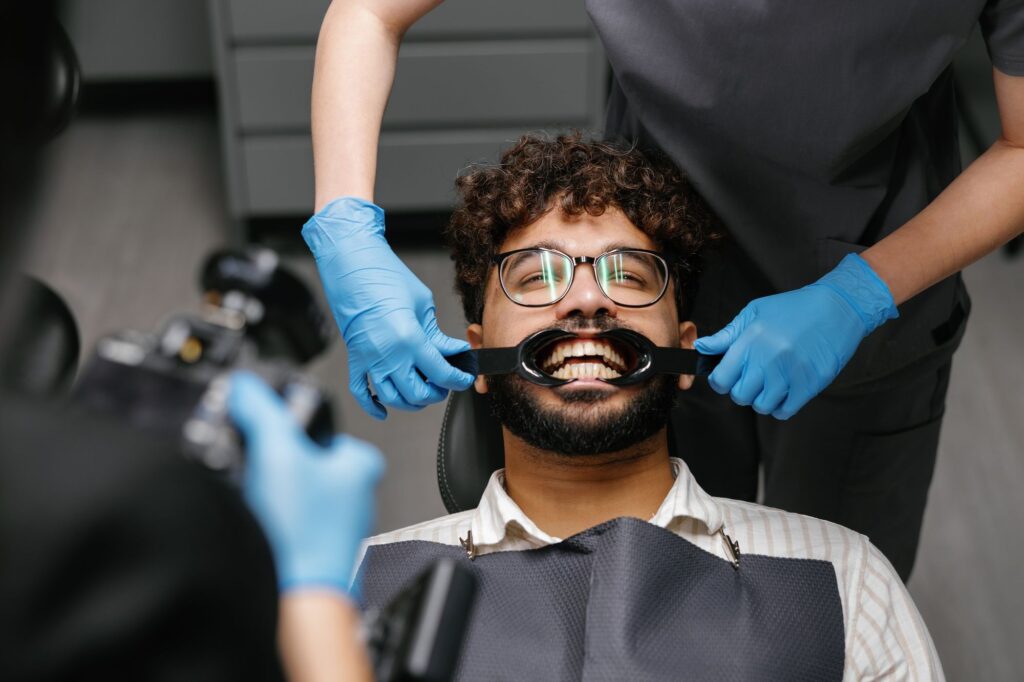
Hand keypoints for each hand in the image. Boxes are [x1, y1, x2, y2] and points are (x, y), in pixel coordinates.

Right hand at [228, 371, 384, 592]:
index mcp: (361, 464)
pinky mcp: (317, 548)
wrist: (297, 595)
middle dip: (277, 462)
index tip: (269, 433)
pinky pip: (290, 521)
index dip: (290, 427)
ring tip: (261, 500)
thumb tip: (246, 386)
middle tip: (260, 470)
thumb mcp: (277, 452)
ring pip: (296, 493)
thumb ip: (261, 411)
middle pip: (305, 460)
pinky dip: (273, 519)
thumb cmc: (305, 532)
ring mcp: (338, 524)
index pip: (325, 428)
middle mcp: (358, 495)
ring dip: (273, 493)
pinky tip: (261, 524)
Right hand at [302, 197, 473, 418]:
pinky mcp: (355, 358)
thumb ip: (437, 335)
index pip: (441, 373)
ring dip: (412, 401)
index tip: (464, 377)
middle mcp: (388, 356)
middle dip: (437, 392)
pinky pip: (361, 392)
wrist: (352, 265)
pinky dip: (373, 406)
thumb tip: (452, 351)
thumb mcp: (422, 305)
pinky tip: (385, 409)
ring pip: (393, 399)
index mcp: (410, 340)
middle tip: (446, 382)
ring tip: (424, 391)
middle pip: (418, 394)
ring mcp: (370, 360)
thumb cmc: (385, 277)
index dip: (458, 379)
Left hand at [694, 254, 897, 419]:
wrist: (837, 308)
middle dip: (742, 389)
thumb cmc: (793, 308)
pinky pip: (785, 411)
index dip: (721, 381)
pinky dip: (780, 406)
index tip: (728, 376)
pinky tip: (784, 391)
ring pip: (761, 406)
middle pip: (740, 395)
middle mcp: (768, 360)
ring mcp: (790, 374)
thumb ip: (727, 334)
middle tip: (753, 377)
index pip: (721, 379)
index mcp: (750, 342)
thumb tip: (701, 347)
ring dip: (762, 398)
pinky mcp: (810, 384)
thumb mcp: (754, 313)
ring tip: (770, 383)